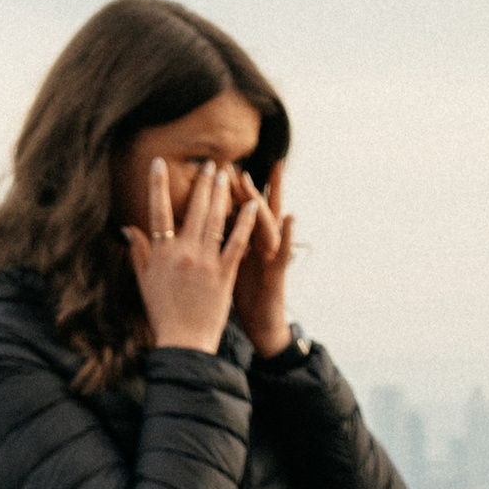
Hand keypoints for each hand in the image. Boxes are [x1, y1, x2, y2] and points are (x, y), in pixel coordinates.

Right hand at [125, 154, 262, 353]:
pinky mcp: (224, 273)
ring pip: (215, 219)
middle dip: (201, 183)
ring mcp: (205, 262)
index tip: (158, 163)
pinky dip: (244, 222)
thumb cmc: (162, 313)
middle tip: (209, 163)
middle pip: (193, 209)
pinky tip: (252, 205)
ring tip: (227, 174)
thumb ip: (137, 252)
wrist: (184, 342)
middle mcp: (183, 252)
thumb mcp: (144, 282)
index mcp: (161, 253)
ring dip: (222, 194)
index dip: (157, 185)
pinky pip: (236, 242)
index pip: (157, 211)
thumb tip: (127, 228)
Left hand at [231, 157, 296, 359]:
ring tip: (251, 181)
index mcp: (242, 243)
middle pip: (253, 209)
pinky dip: (287, 234)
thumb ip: (215, 246)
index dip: (228, 192)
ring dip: (259, 201)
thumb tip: (197, 230)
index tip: (217, 169)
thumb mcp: (226, 268)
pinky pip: (283, 250)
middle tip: (235, 163)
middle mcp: (258, 243)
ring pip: (266, 223)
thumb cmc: (241, 297)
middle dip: (244, 187)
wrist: (263, 325)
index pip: (234, 211)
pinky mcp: (277, 271)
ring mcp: (269, 255)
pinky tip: (290, 217)